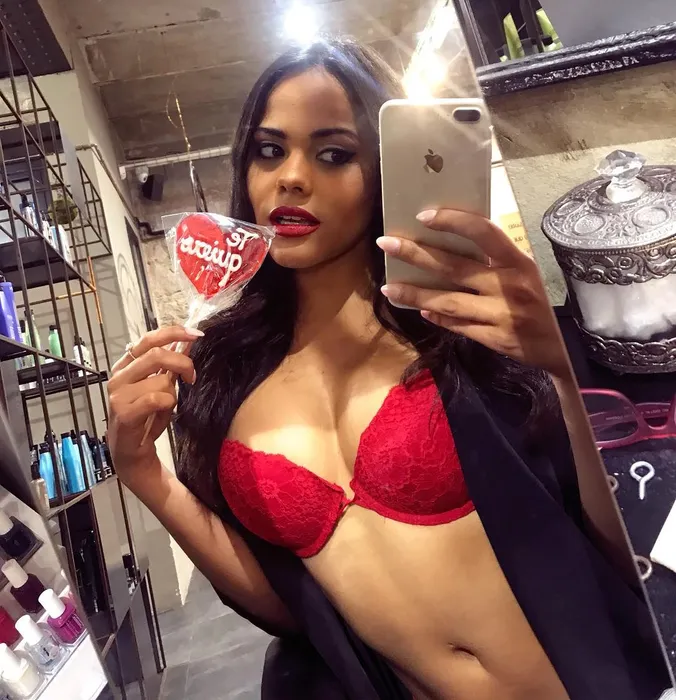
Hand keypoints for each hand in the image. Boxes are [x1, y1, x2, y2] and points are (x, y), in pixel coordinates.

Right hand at [107, 326, 202, 481]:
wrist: (132, 451)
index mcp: (126, 365)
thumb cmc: (146, 417)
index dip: (174, 333)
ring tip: (167, 405)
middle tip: (192, 376)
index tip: (196, 334)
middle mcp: (119, 377)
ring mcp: (118, 395)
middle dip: (182, 363)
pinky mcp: (124, 413)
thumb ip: (171, 364)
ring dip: (173, 393)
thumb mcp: (161, 385)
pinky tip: (163, 411)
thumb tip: (187, 341)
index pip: (149, 339)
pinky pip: (156, 399)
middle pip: (156, 355)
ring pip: (161, 380)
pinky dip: (167, 403)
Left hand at [377, 209, 568, 377]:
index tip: (423, 216)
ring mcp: (500, 314)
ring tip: (388, 287)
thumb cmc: (536, 301)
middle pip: (454, 267)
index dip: (453, 221)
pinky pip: (457, 325)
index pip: (483, 232)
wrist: (559, 346)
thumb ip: (495, 260)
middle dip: (415, 254)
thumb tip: (449, 244)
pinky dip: (437, 317)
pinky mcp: (493, 338)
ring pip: (448, 301)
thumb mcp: (524, 273)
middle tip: (385, 244)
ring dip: (415, 293)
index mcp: (518, 262)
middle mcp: (509, 286)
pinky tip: (421, 310)